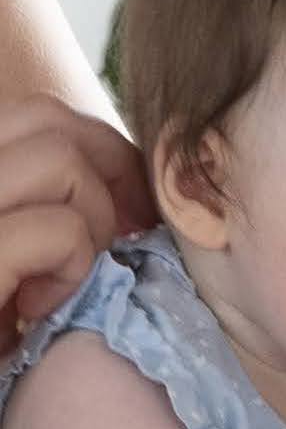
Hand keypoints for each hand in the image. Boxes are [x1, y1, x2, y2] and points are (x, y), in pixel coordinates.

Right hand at [0, 98, 149, 338]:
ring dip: (89, 220)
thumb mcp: (14, 265)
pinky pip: (56, 230)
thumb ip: (37, 210)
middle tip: (122, 238)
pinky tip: (39, 312)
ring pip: (58, 158)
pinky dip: (72, 266)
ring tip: (65, 278)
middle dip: (111, 172)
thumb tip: (127, 185)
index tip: (129, 211)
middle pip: (49, 120)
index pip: (36, 116)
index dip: (102, 151)